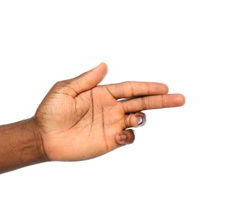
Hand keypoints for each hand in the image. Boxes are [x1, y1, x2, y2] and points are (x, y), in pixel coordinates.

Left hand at [34, 63, 184, 160]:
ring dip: (142, 118)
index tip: (165, 86)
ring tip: (135, 118)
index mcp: (103, 94)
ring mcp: (111, 125)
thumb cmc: (51, 111)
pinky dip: (129, 136)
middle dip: (161, 101)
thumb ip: (86, 80)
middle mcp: (110, 108)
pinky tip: (120, 134)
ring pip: (137, 119)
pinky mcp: (109, 141)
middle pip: (141, 102)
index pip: (131, 88)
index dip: (148, 87)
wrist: (44, 137)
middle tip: (180, 99)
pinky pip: (128, 138)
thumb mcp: (65, 90)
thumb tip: (105, 65)